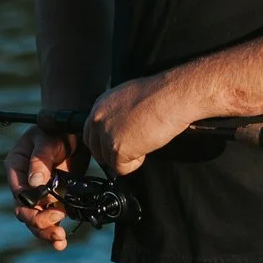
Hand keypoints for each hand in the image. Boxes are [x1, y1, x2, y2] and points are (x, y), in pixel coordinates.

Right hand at [5, 124, 83, 252]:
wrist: (73, 131)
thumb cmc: (56, 130)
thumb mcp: (47, 140)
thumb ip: (40, 160)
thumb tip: (35, 182)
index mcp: (16, 167)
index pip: (18, 193)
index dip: (32, 206)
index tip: (53, 208)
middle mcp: (23, 183)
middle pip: (24, 211)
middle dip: (40, 224)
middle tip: (58, 231)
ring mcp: (37, 193)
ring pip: (35, 219)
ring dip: (46, 232)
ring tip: (60, 241)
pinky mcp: (52, 198)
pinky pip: (49, 218)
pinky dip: (54, 231)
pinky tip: (61, 242)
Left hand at [83, 72, 201, 178]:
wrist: (171, 97)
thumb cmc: (159, 94)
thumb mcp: (129, 98)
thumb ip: (117, 114)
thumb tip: (121, 126)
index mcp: (100, 105)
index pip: (91, 133)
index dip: (104, 143)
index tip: (116, 145)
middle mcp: (98, 120)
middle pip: (96, 150)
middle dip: (112, 154)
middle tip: (131, 149)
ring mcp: (106, 135)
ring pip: (109, 161)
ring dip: (126, 157)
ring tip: (144, 143)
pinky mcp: (117, 149)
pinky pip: (121, 168)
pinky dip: (135, 164)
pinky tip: (146, 148)